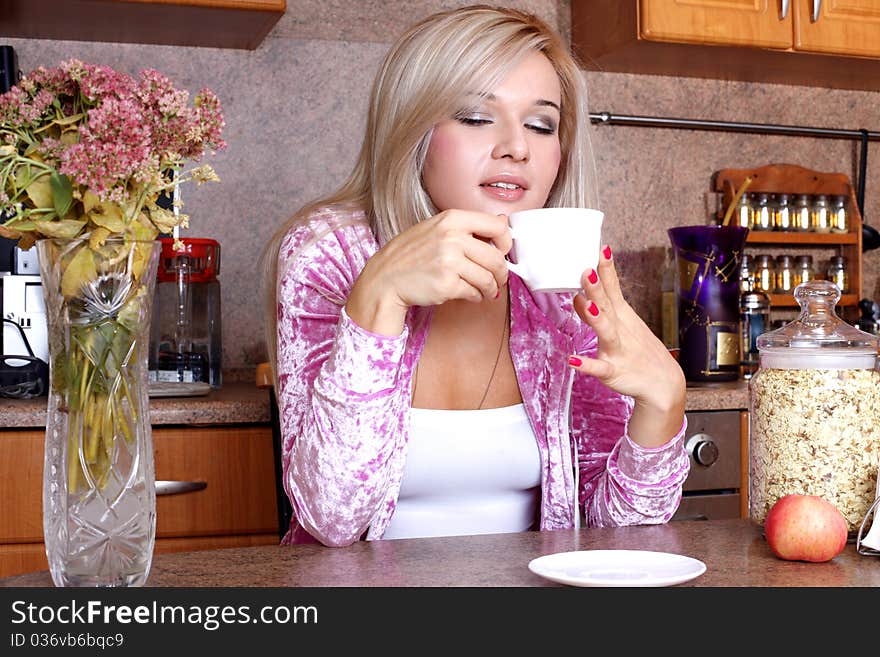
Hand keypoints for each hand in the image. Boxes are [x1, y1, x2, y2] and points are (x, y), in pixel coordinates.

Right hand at [347, 210, 512, 335]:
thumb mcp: (435, 228)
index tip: (502, 252)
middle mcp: (452, 238)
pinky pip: (474, 292)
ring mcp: (449, 261)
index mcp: (451, 219)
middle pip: (496, 257)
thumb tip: (502, 223)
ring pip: (488, 278)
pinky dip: (476, 297)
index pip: (496, 226)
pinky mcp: (447, 284)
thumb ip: (467, 227)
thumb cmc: (410, 255)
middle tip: (498, 279)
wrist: (385, 279)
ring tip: (486, 291)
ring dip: (491, 288)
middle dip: (501, 273)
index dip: (505, 242)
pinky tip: (469, 295)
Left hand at [568, 245, 685, 446]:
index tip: (601, 249)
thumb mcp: (623, 323)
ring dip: (595, 318)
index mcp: (621, 316)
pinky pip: (599, 368)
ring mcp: (617, 350)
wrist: (663, 384)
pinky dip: (587, 365)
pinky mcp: (613, 371)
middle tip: (587, 270)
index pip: (613, 289)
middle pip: (607, 306)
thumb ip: (601, 307)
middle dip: (597, 288)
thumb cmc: (638, 350)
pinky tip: (572, 360)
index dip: (607, 270)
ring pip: (605, 332)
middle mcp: (619, 329)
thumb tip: (580, 294)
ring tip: (584, 304)